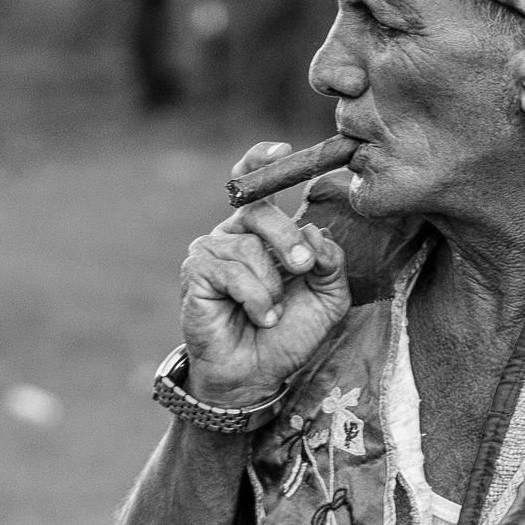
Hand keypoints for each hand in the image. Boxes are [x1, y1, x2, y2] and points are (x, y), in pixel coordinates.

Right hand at [177, 142, 351, 407]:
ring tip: (271, 313)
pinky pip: (232, 270)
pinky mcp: (195, 274)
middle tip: (301, 268)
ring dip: (271, 286)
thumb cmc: (286, 335)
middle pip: (259, 210)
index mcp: (261, 233)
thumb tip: (315, 232)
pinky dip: (256, 297)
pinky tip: (259, 316)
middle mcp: (232, 235)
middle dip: (287, 239)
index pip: (255, 185)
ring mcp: (209, 252)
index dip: (261, 161)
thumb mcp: (326, 296)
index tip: (281, 148)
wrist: (255, 375)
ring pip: (248, 246)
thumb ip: (330, 260)